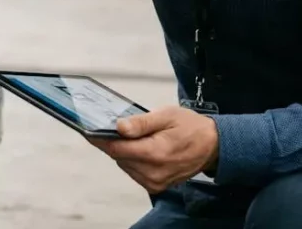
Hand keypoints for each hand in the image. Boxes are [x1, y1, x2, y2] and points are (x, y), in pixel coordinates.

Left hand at [88, 106, 218, 193]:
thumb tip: (119, 127)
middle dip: (114, 141)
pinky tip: (143, 148)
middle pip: (119, 156)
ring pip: (124, 164)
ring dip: (124, 151)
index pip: (116, 148)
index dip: (100, 138)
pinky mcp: (156, 186)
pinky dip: (133, 160)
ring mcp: (155, 182)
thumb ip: (141, 123)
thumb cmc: (190, 127)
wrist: (213, 146)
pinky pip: (134, 171)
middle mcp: (153, 172)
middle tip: (117, 127)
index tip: (88, 129)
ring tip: (136, 136)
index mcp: (155, 153)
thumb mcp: (167, 115)